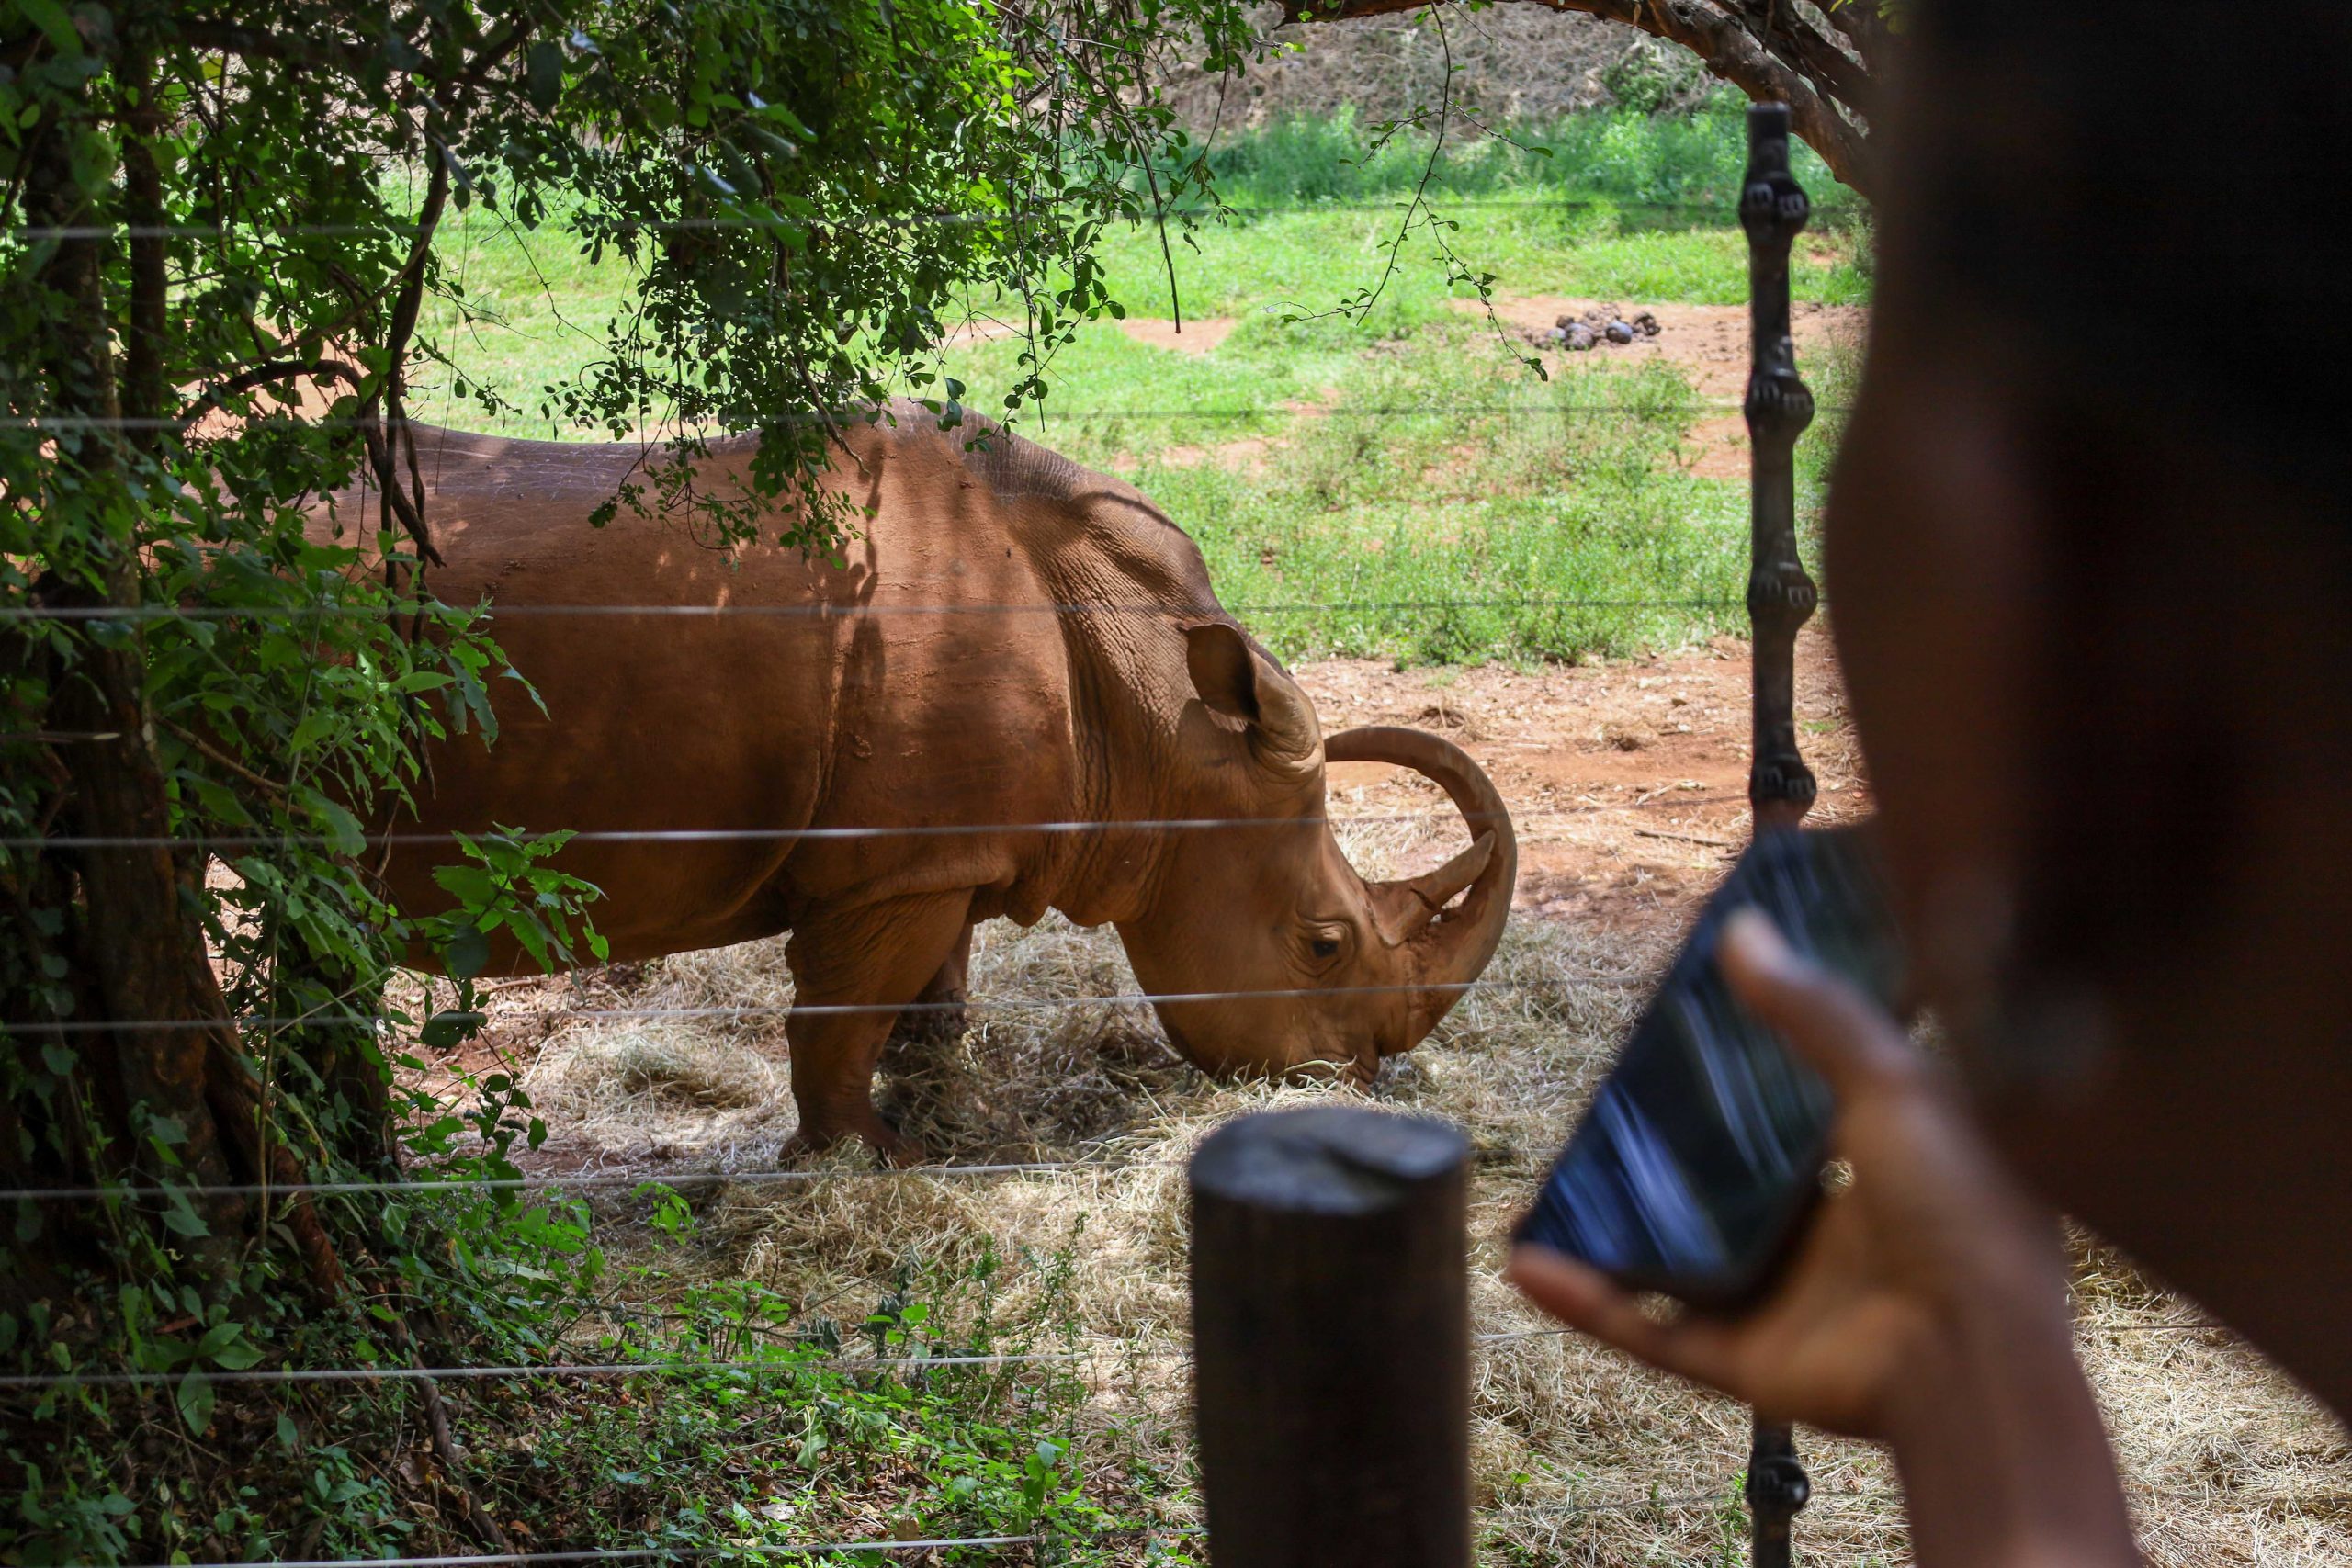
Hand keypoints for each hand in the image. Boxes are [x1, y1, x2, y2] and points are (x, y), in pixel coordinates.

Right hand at [1510, 909, 2139, 1564]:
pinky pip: (1654, 1332)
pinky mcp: (1750, 1363)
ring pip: (1673, 1261)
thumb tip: (1742, 930)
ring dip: (1602, 1230)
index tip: (1671, 1032)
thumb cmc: (1962, 1213)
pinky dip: (1590, 1305)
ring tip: (1535, 1189)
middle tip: (1588, 1106)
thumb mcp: (1896, 1085)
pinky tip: (1527, 1265)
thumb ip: (1816, 1015)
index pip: (1794, 1110)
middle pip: (1721, 1188)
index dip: (1736, 1075)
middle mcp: (1830, 1232)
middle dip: (1652, 1156)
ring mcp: (1786, 1301)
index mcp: (1880, 1164)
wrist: (1978, 1363)